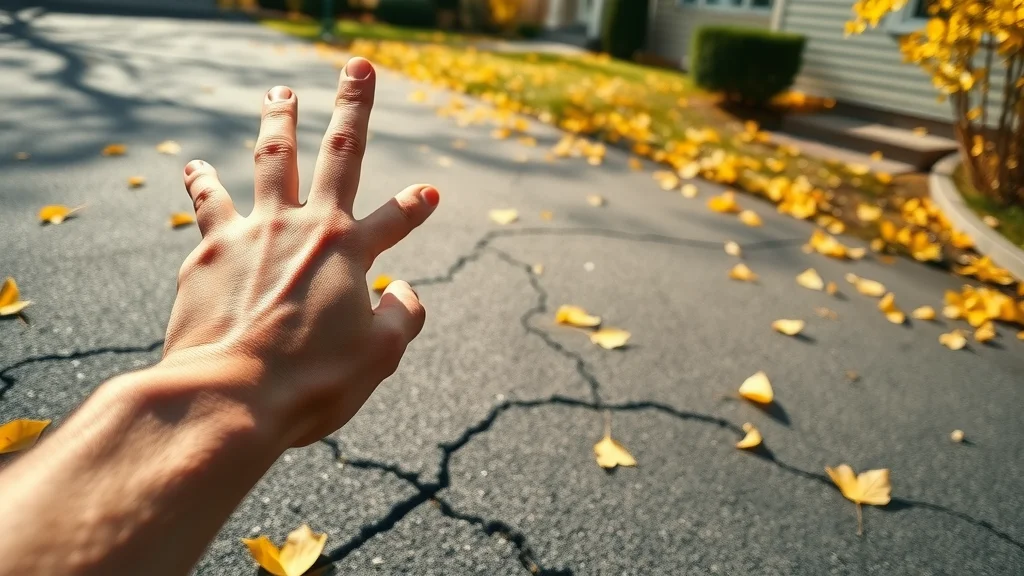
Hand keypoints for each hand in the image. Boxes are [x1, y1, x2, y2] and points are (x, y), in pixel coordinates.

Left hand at [161, 57, 438, 446]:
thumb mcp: (379, 357)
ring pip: (271, 158)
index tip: (429, 191)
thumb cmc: (312, 383)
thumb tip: (407, 290)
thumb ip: (404, 317)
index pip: (396, 218)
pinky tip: (195, 165)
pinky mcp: (208, 248)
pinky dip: (203, 180)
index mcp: (351, 252)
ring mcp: (255, 231)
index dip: (416, 204)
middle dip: (353, 106)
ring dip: (280, 121)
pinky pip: (208, 201)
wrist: (229, 395)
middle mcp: (305, 227)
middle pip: (338, 151)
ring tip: (280, 94)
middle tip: (359, 67)